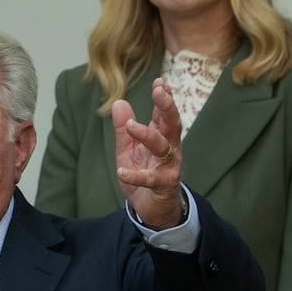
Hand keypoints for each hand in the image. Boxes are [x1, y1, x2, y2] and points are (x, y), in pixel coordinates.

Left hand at [113, 77, 185, 229]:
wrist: (154, 208)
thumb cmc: (144, 174)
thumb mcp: (129, 150)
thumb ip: (124, 129)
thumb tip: (119, 103)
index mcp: (162, 137)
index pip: (163, 114)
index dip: (163, 97)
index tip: (160, 81)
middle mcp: (170, 149)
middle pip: (172, 123)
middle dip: (167, 106)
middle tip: (160, 91)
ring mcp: (169, 166)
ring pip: (163, 147)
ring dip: (148, 135)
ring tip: (131, 127)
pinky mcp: (164, 185)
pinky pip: (151, 178)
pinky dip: (136, 175)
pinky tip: (121, 171)